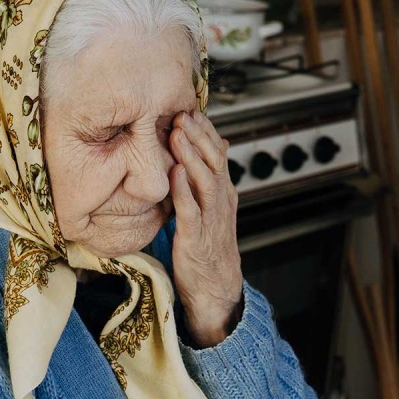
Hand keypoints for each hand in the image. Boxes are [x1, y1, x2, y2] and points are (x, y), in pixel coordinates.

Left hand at [169, 111, 243, 346]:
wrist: (216, 289)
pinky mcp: (196, 239)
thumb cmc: (208, 249)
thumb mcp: (210, 210)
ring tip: (176, 133)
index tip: (189, 109)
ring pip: (205, 180)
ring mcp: (211, 220)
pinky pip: (191, 211)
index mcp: (224, 193)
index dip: (205, 131)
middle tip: (181, 113)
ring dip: (190, 155)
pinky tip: (174, 174)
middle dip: (198, 135)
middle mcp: (221, 202)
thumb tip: (210, 149)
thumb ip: (206, 181)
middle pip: (214, 160)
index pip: (218, 153)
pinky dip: (183, 191)